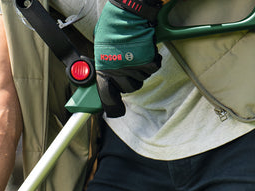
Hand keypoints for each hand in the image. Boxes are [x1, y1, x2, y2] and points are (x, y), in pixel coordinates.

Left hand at [94, 0, 162, 117]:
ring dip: (140, 69)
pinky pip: (152, 68)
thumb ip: (104, 66)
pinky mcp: (148, 62)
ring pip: (141, 79)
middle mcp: (118, 72)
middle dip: (129, 80)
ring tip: (135, 54)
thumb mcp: (101, 50)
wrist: (128, 15)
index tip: (114, 110)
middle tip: (128, 66)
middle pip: (129, 88)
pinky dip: (152, 60)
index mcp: (104, 69)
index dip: (111, 106)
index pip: (106, 96)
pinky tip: (145, 50)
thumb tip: (105, 78)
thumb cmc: (112, 28)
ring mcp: (134, 68)